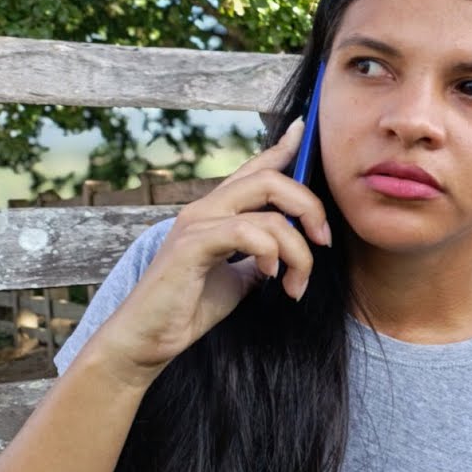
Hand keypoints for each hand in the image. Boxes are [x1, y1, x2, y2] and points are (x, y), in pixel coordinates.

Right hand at [90, 119, 331, 387]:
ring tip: (296, 284)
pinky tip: (272, 277)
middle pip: (270, 179)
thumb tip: (286, 250)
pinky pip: (246, 232)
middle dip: (310, 207)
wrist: (148, 341)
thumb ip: (260, 256)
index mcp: (217, 212)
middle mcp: (205, 209)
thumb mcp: (238, 277)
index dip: (282, 147)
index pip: (254, 169)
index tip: (305, 129)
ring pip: (268, 211)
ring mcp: (196, 224)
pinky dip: (271, 253)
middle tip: (323, 242)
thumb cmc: (188, 308)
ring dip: (297, 249)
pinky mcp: (191, 246)